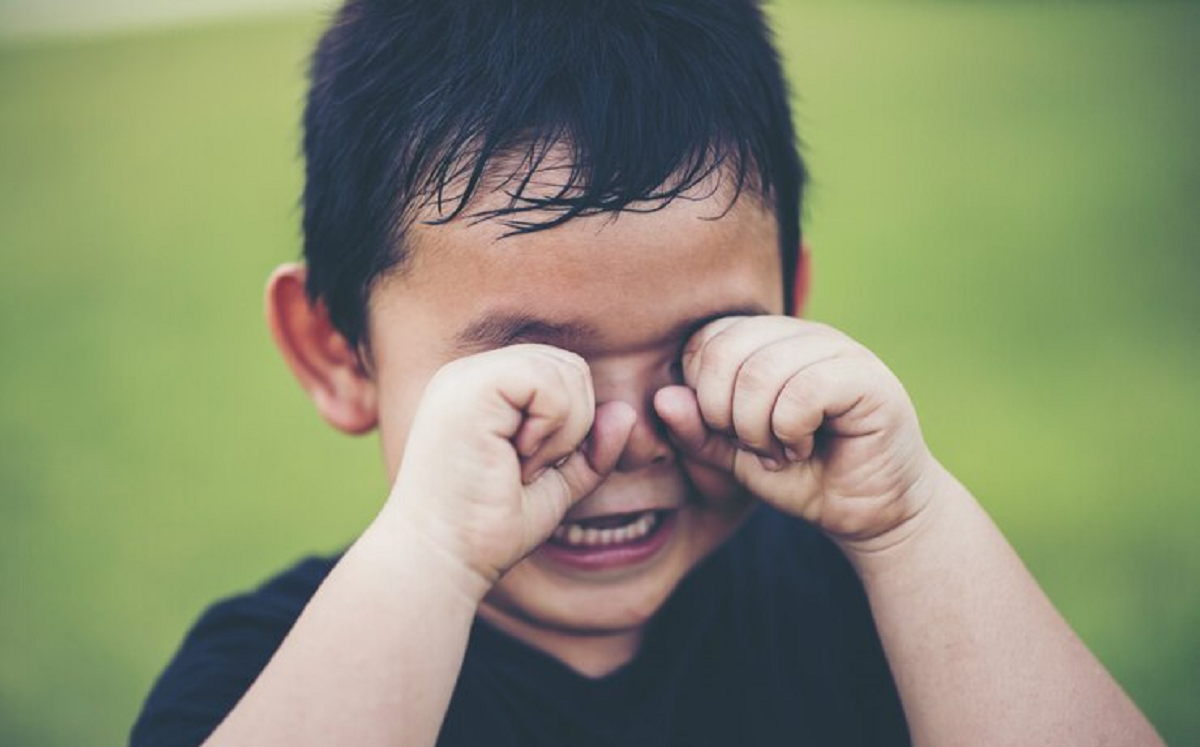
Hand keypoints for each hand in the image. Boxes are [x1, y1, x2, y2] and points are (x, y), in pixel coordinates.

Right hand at [380, 345, 635, 592]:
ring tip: (518, 467)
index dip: (572, 424)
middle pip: (570, 367)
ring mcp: (468, 376)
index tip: (531, 470)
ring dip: (562, 432)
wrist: (440, 558)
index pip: (561, 374)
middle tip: (527, 470)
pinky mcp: (471, 386)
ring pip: (564, 372)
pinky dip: (551, 429)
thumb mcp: (555, 485)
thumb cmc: (487, 528)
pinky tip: (515, 459)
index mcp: (484, 389)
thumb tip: (625, 411)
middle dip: (573, 425)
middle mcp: (472, 373)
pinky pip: (549, 383)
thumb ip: (591, 450)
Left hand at [655, 316, 939, 550]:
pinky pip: (803, 390)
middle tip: (752, 446)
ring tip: (779, 450)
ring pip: (761, 371)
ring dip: (758, 428)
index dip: (701, 394)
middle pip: (726, 351)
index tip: (727, 433)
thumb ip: (697, 431)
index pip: (706, 340)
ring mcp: (837, 349)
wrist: (869, 512)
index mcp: (767, 341)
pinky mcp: (867, 378)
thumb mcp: (734, 459)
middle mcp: (801, 334)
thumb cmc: (801, 478)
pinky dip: (790, 431)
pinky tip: (804, 447)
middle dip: (723, 414)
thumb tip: (663, 398)